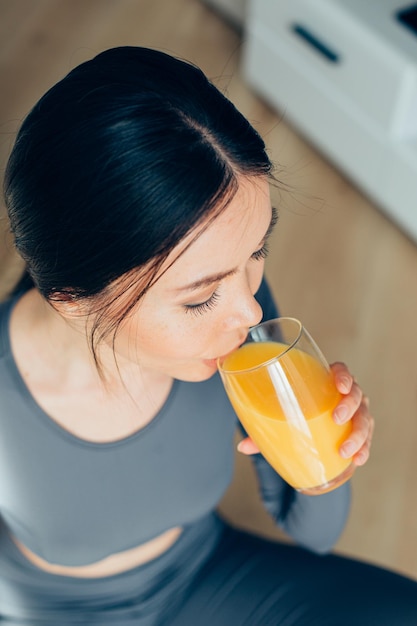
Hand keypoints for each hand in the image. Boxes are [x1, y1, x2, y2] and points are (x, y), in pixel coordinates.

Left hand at [237, 361, 373, 466]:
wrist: (305, 423)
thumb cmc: (292, 412)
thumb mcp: (278, 417)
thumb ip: (262, 429)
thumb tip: (243, 447)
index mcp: (326, 381)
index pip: (341, 370)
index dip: (344, 375)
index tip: (339, 386)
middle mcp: (345, 394)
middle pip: (356, 394)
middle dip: (350, 406)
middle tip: (337, 418)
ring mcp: (354, 412)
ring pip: (364, 417)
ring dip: (358, 433)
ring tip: (345, 450)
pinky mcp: (357, 431)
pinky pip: (366, 437)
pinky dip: (364, 448)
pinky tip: (358, 460)